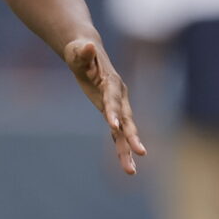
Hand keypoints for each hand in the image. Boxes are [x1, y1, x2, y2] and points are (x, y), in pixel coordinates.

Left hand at [64, 36, 145, 174]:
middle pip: (127, 119)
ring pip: (124, 131)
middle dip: (132, 136)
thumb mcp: (78, 50)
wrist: (87, 51)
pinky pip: (117, 133)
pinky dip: (121, 147)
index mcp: (111, 82)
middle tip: (140, 152)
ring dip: (127, 150)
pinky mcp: (112, 112)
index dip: (113, 112)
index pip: (113, 98)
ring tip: (131, 171)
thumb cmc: (80, 51)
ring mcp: (118, 105)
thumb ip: (83, 52)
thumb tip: (87, 47)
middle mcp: (119, 96)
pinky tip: (126, 165)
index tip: (113, 127)